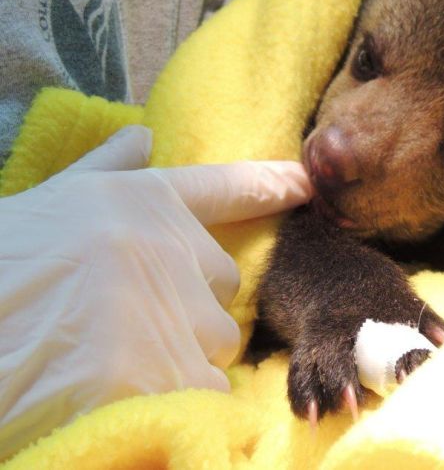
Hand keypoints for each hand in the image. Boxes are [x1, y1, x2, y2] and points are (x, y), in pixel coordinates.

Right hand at [0, 126, 311, 458]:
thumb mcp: (42, 205)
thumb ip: (100, 171)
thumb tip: (141, 136)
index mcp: (138, 202)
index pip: (221, 187)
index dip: (267, 183)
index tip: (306, 183)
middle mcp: (169, 248)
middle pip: (219, 286)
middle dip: (188, 305)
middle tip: (126, 323)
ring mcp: (172, 311)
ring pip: (212, 343)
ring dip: (179, 356)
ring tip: (115, 364)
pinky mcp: (166, 375)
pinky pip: (204, 393)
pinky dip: (178, 402)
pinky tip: (129, 398)